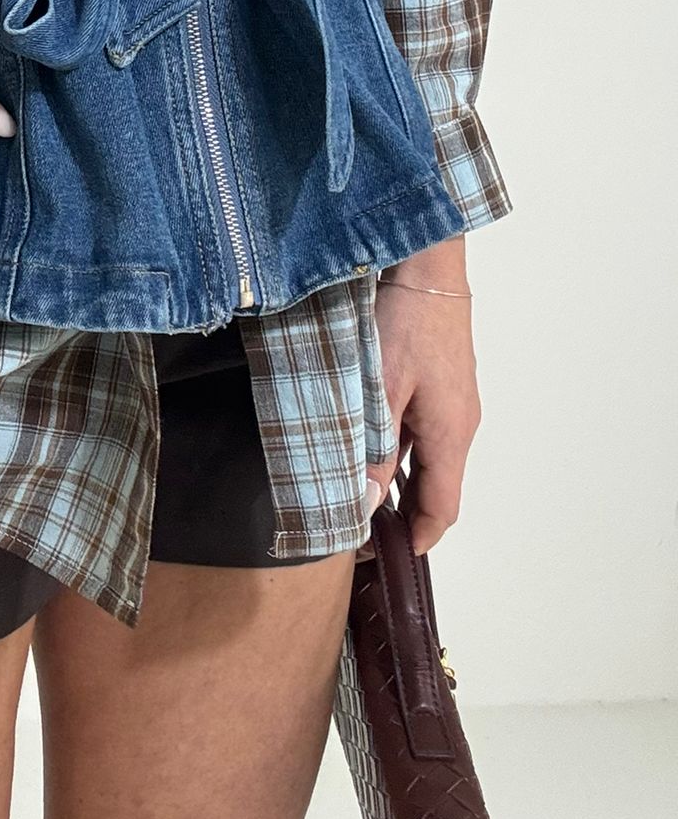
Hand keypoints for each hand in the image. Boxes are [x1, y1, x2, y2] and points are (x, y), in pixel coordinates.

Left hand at [360, 236, 480, 560]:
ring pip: (425, 455)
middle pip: (435, 484)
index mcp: (451, 433)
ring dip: (397, 477)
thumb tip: (363, 501)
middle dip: (404, 512)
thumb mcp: (379, 388)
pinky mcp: (440, 380)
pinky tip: (368, 442)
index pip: (442, 506)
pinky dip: (398, 446)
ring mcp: (452, 400)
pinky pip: (422, 428)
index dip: (419, 536)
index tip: (391, 554)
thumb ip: (371, 448)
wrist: (424, 263)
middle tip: (362, 526)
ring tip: (358, 490)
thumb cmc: (407, 318)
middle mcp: (459, 422)